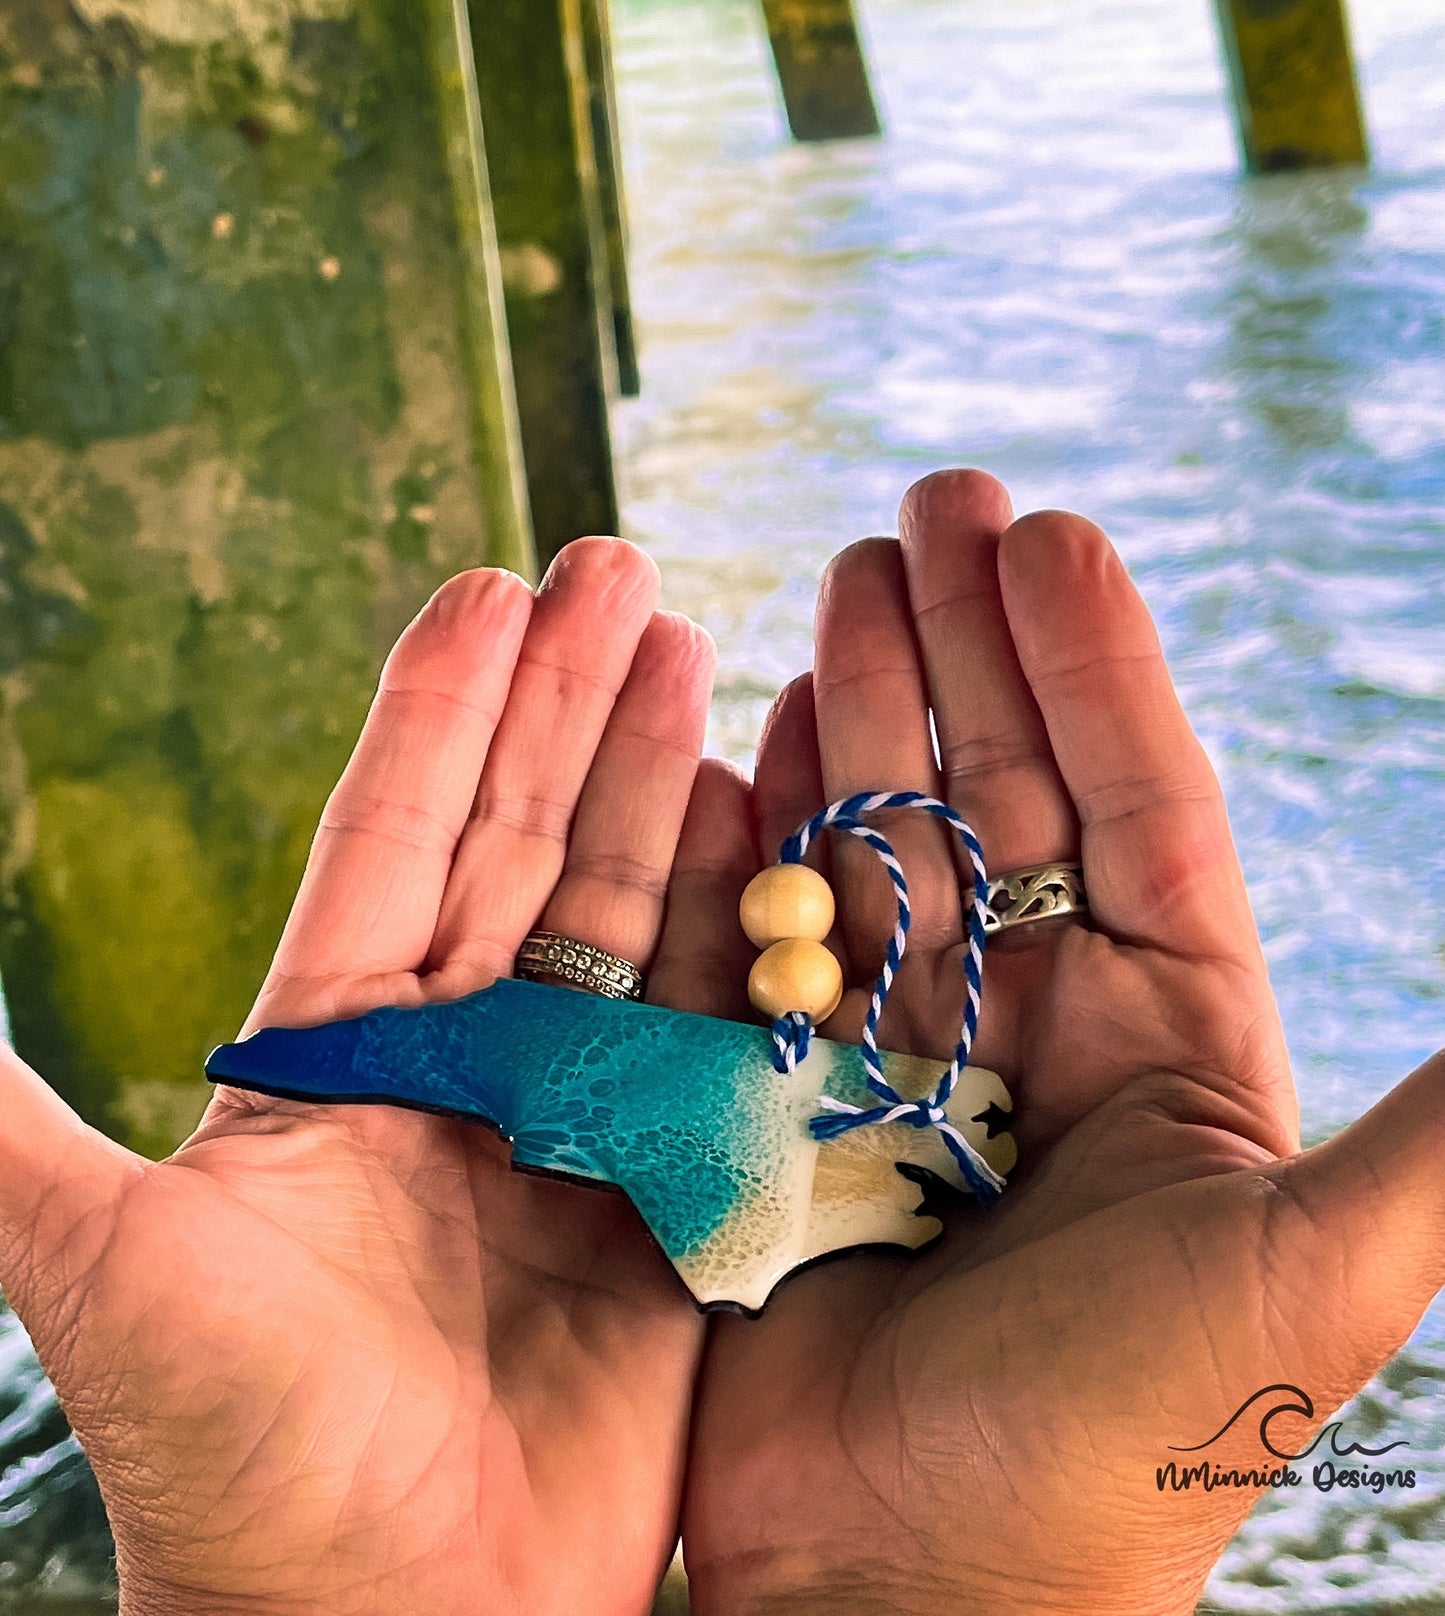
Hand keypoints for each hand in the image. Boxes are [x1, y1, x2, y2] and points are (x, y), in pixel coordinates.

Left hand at [0, 539, 718, 1615]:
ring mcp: (580, 1116)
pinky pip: (724, 1031)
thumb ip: (11, 1123)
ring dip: (665, 786)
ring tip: (703, 655)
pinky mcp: (676, 1188)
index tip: (490, 584)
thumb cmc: (245, 1462)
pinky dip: (750, 930)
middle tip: (623, 571)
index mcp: (344, 1051)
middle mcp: (468, 1060)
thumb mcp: (110, 1269)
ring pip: (633, 914)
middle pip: (529, 842)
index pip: (399, 834)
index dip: (443, 708)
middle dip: (573, 703)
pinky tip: (769, 830)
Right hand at [677, 471, 1444, 1615]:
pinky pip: (777, 929)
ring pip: (888, 839)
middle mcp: (1036, 1028)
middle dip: (968, 645)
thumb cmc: (1107, 1450)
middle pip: (1002, 793)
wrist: (908, 1589)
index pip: (1135, 807)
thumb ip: (1441, 1147)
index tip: (1051, 536)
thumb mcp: (1304, 1278)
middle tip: (932, 501)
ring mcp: (902, 1053)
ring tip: (845, 577)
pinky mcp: (784, 1092)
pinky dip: (767, 826)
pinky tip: (756, 730)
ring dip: (867, 705)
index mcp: (1166, 1041)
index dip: (1094, 667)